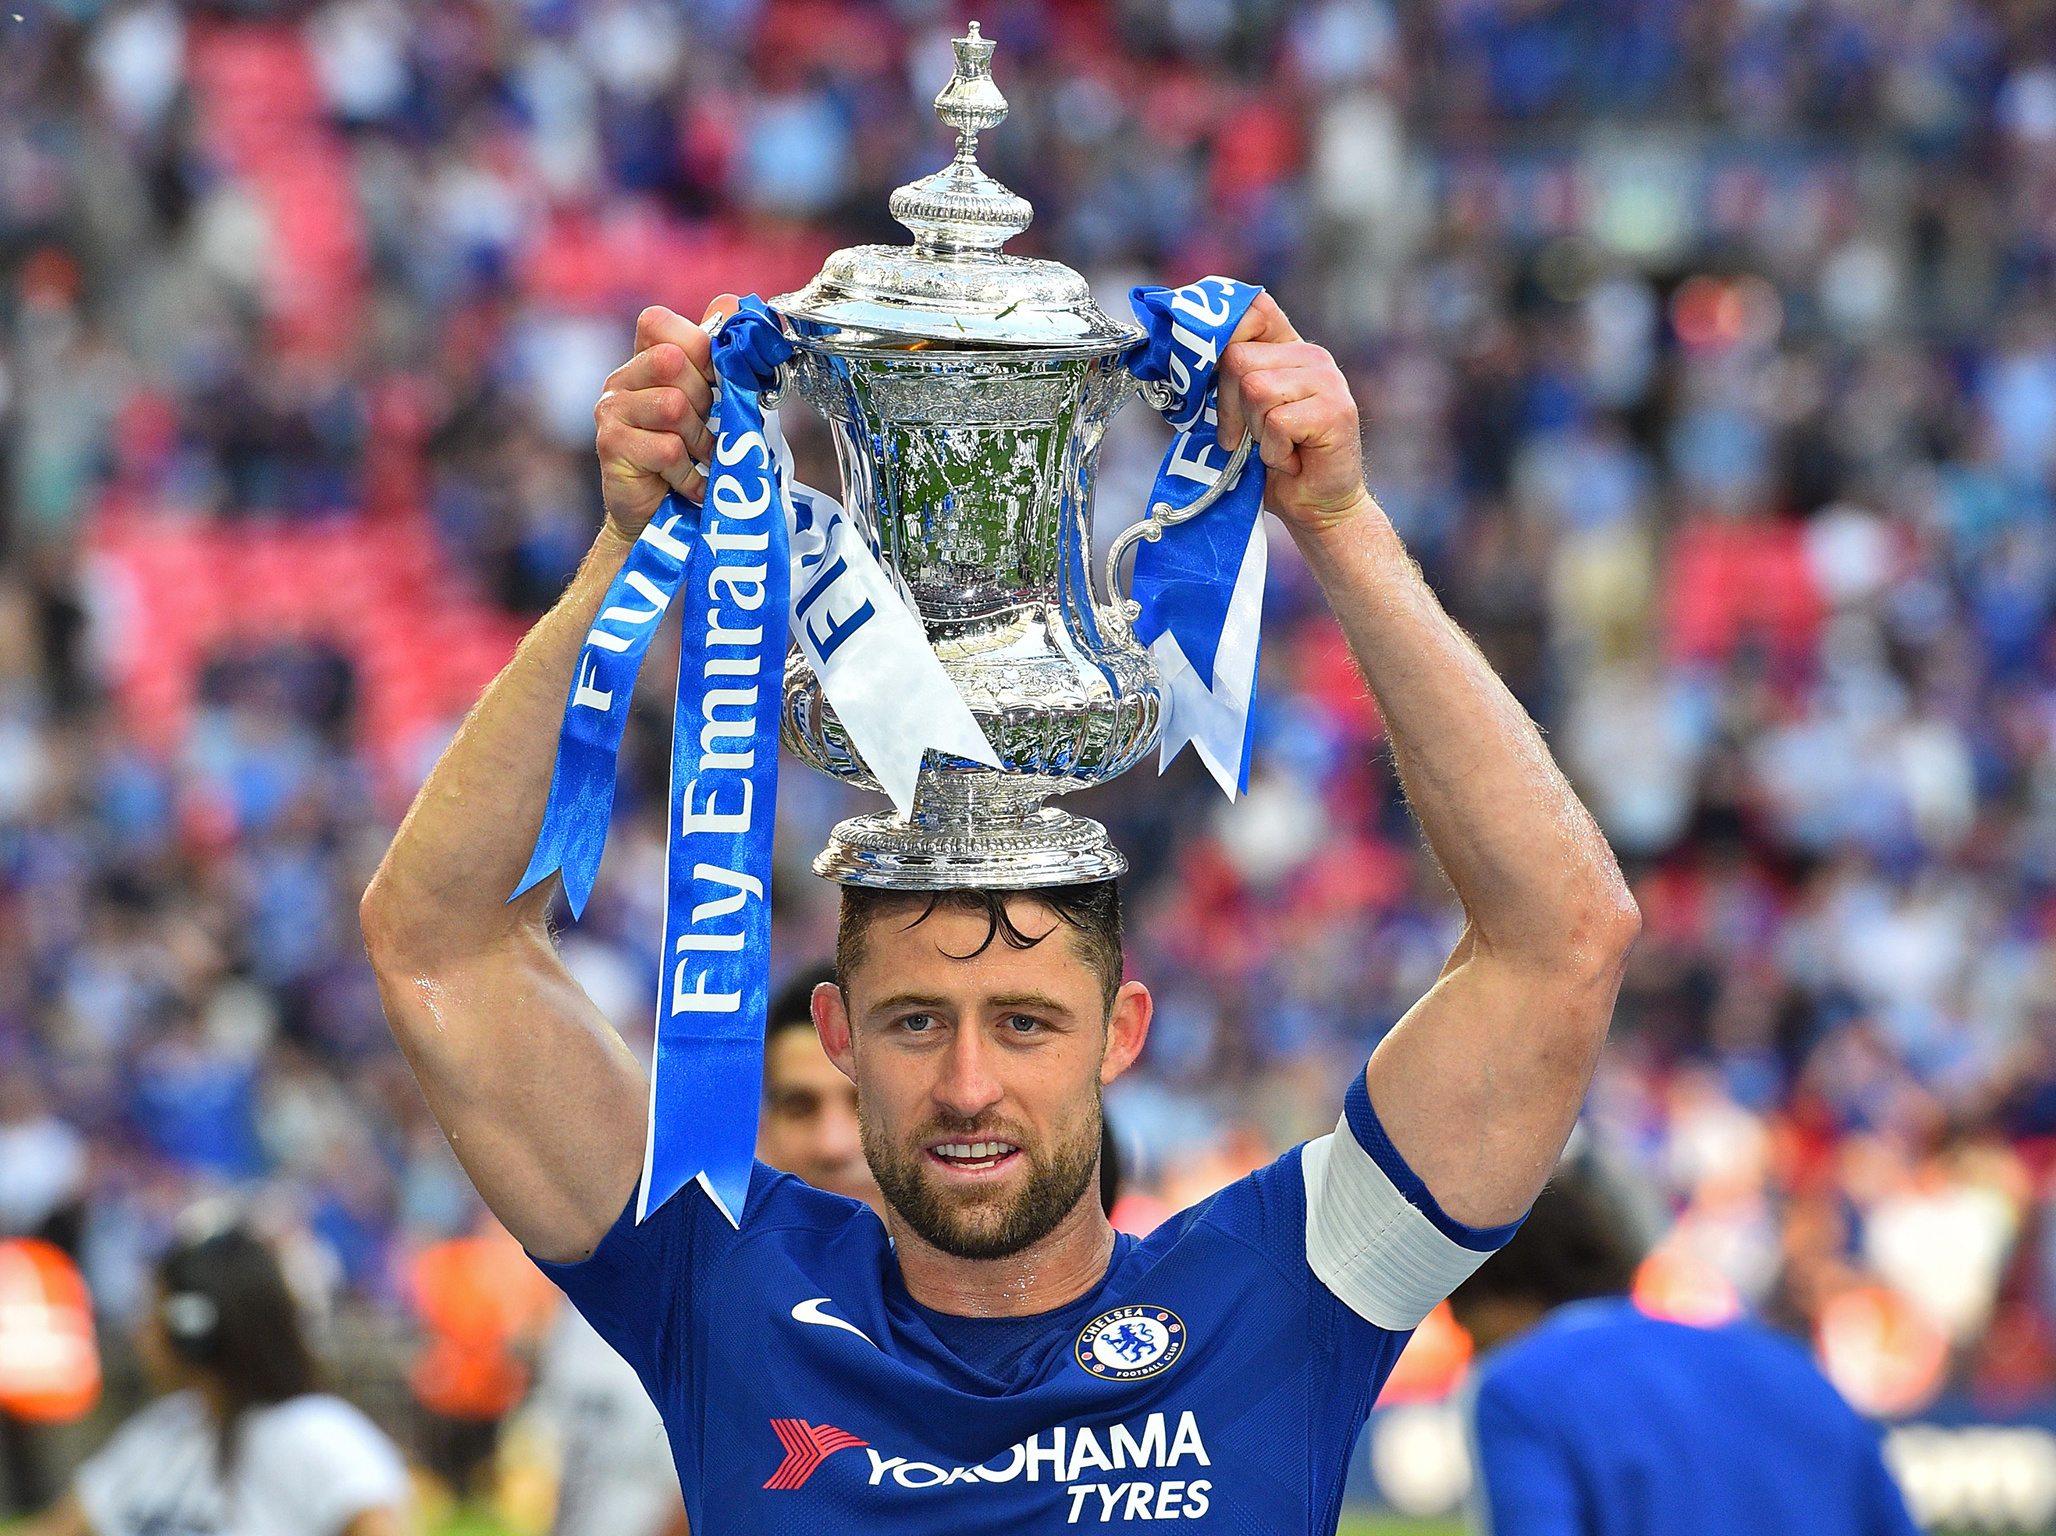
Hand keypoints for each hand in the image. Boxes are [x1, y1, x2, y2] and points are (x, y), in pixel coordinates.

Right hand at [593, 294, 740, 541]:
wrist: (658, 516)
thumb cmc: (690, 455)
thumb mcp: (710, 402)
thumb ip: (717, 356)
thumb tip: (732, 303)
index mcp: (643, 359)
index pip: (658, 323)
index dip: (696, 346)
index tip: (715, 381)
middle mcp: (621, 379)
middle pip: (672, 363)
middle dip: (704, 400)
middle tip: (706, 428)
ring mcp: (610, 411)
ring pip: (672, 406)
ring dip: (700, 440)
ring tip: (699, 457)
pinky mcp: (610, 446)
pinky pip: (666, 449)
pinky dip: (689, 472)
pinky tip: (687, 482)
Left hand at [1216, 293, 1370, 535]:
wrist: (1316, 506)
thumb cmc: (1273, 463)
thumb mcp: (1240, 415)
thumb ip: (1221, 382)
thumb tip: (1177, 358)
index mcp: (1287, 348)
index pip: (1253, 308)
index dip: (1222, 334)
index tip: (1204, 377)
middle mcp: (1311, 355)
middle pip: (1238, 358)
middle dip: (1228, 407)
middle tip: (1246, 439)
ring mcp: (1327, 380)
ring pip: (1255, 389)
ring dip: (1254, 432)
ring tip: (1275, 448)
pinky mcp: (1335, 410)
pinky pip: (1277, 422)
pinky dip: (1274, 452)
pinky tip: (1291, 460)